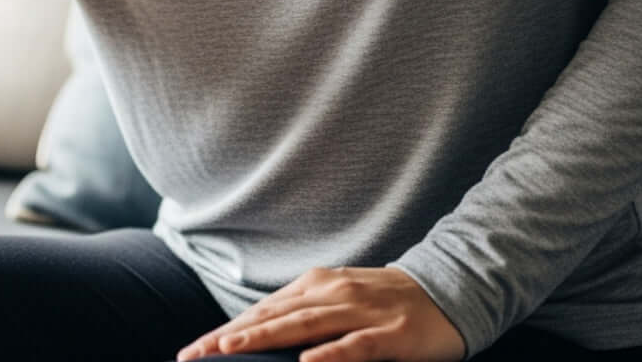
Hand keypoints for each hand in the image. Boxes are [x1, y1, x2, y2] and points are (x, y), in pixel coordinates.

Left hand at [175, 265, 466, 361]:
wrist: (450, 289)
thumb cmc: (385, 302)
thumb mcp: (338, 300)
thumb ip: (302, 315)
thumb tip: (257, 334)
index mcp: (315, 286)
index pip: (261, 312)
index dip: (224, 330)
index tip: (192, 350)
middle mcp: (331, 292)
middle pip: (272, 317)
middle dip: (230, 336)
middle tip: (194, 354)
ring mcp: (361, 311)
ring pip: (304, 326)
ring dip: (265, 337)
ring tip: (230, 348)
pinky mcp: (390, 334)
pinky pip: (355, 346)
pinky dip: (330, 355)